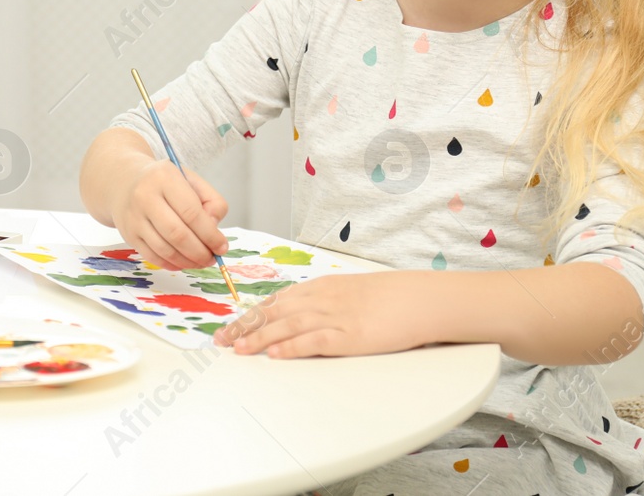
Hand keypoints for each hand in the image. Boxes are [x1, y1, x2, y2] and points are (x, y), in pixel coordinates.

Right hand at [108, 160, 228, 270]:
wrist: (125, 181)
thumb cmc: (164, 182)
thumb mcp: (191, 180)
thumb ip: (211, 201)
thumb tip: (214, 229)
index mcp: (164, 177)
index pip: (191, 212)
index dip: (210, 234)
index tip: (222, 246)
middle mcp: (145, 196)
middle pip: (177, 234)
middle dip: (200, 252)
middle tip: (212, 258)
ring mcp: (134, 217)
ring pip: (165, 249)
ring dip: (187, 261)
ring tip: (200, 262)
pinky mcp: (128, 234)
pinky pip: (153, 256)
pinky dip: (171, 264)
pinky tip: (183, 262)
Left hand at [212, 271, 434, 358]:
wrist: (421, 298)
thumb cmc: (390, 297)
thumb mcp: (351, 293)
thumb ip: (326, 301)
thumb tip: (302, 313)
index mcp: (323, 287)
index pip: (277, 300)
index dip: (251, 314)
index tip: (231, 325)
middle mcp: (324, 299)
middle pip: (275, 312)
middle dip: (246, 326)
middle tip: (222, 340)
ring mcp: (336, 317)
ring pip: (288, 326)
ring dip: (260, 337)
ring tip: (238, 349)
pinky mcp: (351, 336)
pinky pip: (315, 341)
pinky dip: (292, 348)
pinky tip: (275, 355)